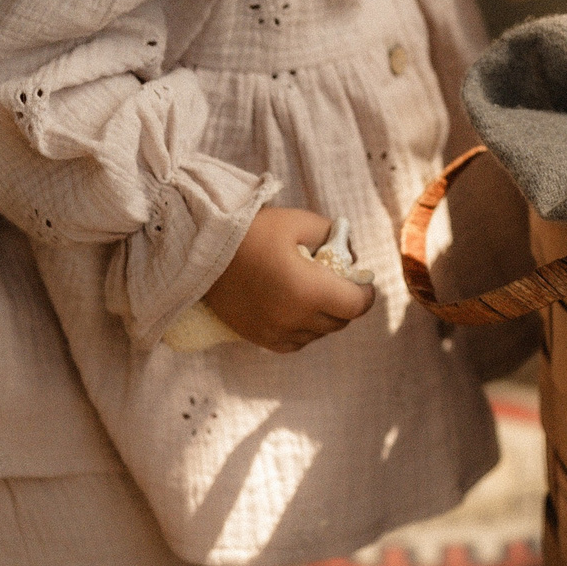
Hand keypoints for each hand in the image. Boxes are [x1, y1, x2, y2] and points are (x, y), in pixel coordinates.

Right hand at [204, 206, 375, 353]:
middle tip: (338, 282)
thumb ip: (334, 236)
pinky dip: (303, 329)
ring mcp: (274, 331)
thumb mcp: (301, 222)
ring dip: (324, 316)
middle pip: (340, 321)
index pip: (356, 306)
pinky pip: (296, 343)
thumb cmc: (253, 232)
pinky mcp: (258, 338)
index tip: (363, 281)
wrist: (200, 251)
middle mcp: (293, 317)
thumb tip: (350, 254)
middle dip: (346, 302)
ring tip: (314, 292)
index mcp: (308, 290)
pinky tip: (296, 308)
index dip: (366, 293)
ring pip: (319, 333)